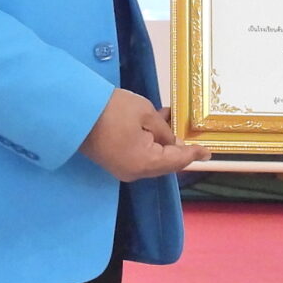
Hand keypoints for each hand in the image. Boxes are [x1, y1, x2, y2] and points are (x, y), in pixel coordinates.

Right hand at [80, 87, 209, 180]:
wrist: (74, 112)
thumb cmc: (112, 110)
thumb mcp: (145, 114)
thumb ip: (163, 130)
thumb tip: (171, 141)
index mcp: (145, 162)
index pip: (176, 160)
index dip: (193, 154)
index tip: (208, 152)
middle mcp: (135, 172)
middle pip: (165, 164)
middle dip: (178, 148)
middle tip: (188, 132)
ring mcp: (123, 169)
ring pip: (152, 159)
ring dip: (163, 143)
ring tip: (168, 119)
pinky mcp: (114, 161)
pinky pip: (139, 156)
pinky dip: (149, 144)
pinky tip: (153, 125)